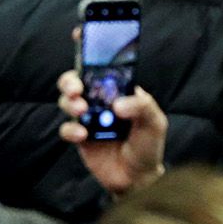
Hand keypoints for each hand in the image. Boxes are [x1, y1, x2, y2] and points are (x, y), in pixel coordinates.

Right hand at [58, 68, 167, 194]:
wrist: (137, 178)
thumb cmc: (148, 146)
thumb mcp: (155, 122)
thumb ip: (142, 106)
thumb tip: (117, 104)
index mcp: (119, 92)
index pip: (102, 69)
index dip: (89, 56)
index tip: (80, 45)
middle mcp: (101, 102)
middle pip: (76, 82)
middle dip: (70, 82)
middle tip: (76, 90)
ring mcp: (88, 119)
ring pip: (67, 101)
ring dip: (69, 103)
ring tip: (81, 111)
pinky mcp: (79, 137)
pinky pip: (66, 128)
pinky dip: (71, 130)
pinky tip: (83, 136)